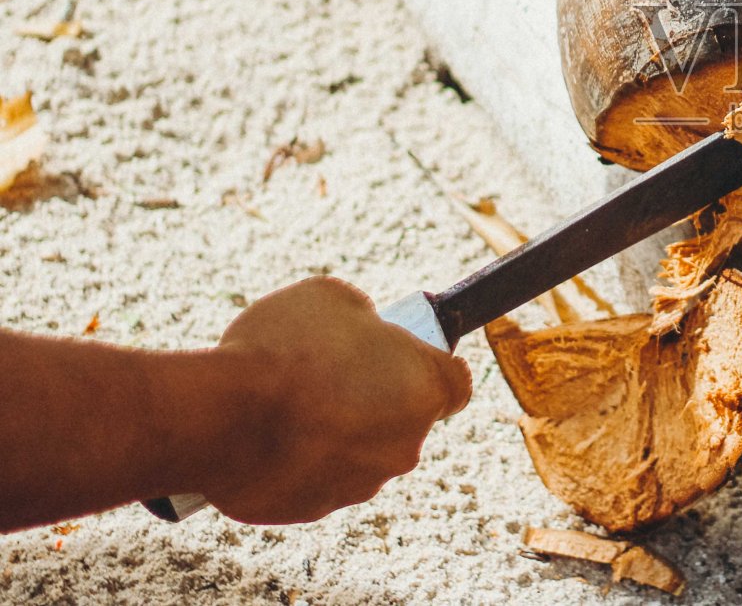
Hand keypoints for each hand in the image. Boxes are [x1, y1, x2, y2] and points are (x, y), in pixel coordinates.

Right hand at [200, 277, 470, 523]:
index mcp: (426, 389)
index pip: (455, 384)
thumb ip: (362, 315)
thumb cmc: (284, 348)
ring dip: (336, 431)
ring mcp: (361, 483)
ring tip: (287, 404)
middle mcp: (405, 445)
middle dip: (375, 398)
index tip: (402, 357)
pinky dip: (299, 461)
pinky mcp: (315, 509)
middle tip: (329, 373)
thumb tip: (361, 326)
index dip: (430, 367)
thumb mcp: (331, 297)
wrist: (221, 416)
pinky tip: (266, 436)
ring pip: (359, 452)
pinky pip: (315, 479)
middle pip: (402, 419)